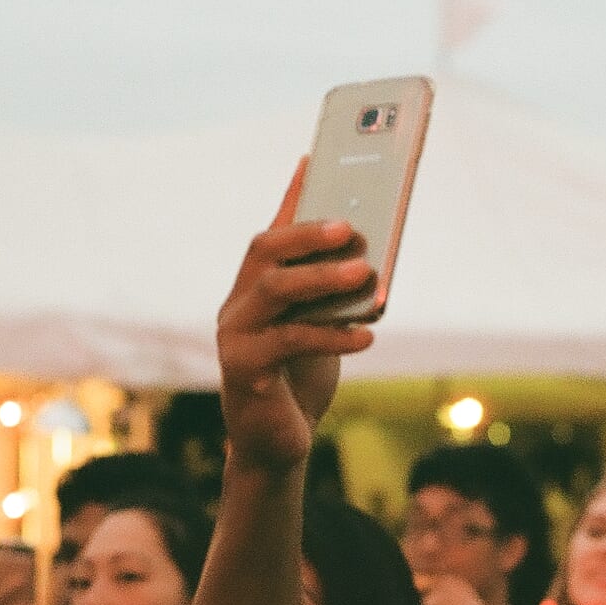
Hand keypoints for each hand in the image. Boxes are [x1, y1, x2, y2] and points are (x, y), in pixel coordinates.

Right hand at [217, 159, 374, 471]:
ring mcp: (234, 336)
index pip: (273, 232)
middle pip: (265, 252)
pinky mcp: (244, 370)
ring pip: (274, 291)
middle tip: (351, 227)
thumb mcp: (320, 328)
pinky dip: (331, 334)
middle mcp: (237, 304)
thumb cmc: (302, 382)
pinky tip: (367, 335)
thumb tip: (371, 254)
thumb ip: (333, 295)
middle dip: (308, 235)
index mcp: (254, 288)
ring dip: (323, 280)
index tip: (316, 159)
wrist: (277, 445)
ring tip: (366, 276)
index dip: (292, 196)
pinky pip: (289, 342)